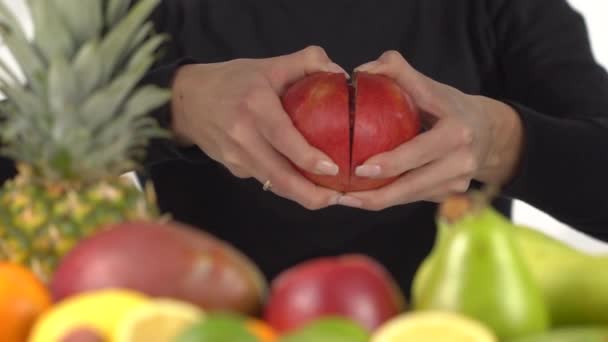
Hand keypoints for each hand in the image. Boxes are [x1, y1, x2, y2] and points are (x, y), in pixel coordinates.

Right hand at [170, 46, 347, 209]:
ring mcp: (235, 157)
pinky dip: (287, 185)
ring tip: (331, 196)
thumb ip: (307, 61)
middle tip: (341, 196)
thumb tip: (340, 73)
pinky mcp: (233, 169)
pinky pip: (265, 180)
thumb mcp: (269, 64)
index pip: (283, 138)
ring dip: (303, 196)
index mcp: (254, 107)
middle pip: (280, 177)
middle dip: (312, 195)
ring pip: (274, 185)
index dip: (308, 158)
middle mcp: (243, 136)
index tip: (333, 168)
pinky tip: (306, 184)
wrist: (186, 101)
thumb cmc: (233, 81)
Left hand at [336, 51, 523, 209]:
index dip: (390, 164)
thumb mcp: (431, 86)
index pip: (419, 151)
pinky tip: (364, 197)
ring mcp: (457, 184)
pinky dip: (389, 199)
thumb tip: (361, 70)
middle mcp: (461, 163)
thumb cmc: (452, 107)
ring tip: (345, 199)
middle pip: (412, 186)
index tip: (360, 168)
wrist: (490, 133)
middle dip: (376, 195)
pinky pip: (413, 200)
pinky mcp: (449, 196)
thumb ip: (398, 71)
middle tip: (343, 195)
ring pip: (410, 198)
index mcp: (456, 133)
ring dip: (376, 202)